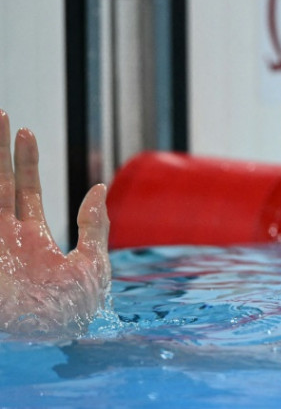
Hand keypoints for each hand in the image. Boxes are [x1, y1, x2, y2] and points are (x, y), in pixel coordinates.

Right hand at [0, 110, 110, 334]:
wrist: (55, 337)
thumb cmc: (75, 310)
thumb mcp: (93, 264)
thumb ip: (94, 225)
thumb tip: (99, 187)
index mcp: (34, 237)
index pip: (27, 190)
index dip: (26, 161)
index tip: (26, 131)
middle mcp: (8, 237)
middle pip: (1, 184)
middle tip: (1, 115)